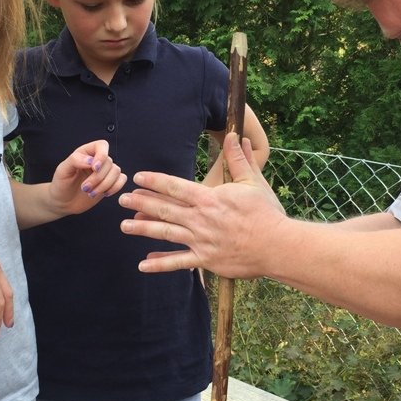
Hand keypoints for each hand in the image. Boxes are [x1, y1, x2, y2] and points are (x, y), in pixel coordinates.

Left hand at [49, 139, 126, 216]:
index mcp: (86, 153)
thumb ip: (75, 160)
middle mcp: (97, 160)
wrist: (63, 202)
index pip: (102, 145)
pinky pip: (121, 180)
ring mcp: (105, 172)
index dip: (102, 155)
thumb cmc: (61, 184)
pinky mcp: (110, 183)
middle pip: (109, 162)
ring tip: (91, 193)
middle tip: (84, 188)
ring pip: (116, 172)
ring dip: (104, 185)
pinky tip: (103, 194)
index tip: (94, 168)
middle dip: (97, 178)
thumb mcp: (62, 170)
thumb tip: (91, 160)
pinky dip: (114, 188)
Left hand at [119, 133, 284, 276]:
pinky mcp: (206, 260)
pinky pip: (178, 263)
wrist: (277, 246)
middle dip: (140, 203)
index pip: (175, 187)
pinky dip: (160, 264)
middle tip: (122, 199)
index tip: (138, 178)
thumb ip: (239, 160)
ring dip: (142, 229)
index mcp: (209, 198)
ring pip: (165, 233)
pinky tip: (143, 264)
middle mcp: (200, 219)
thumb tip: (235, 136)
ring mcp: (200, 241)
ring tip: (124, 226)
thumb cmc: (267, 213)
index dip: (154, 181)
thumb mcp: (253, 182)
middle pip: (164, 209)